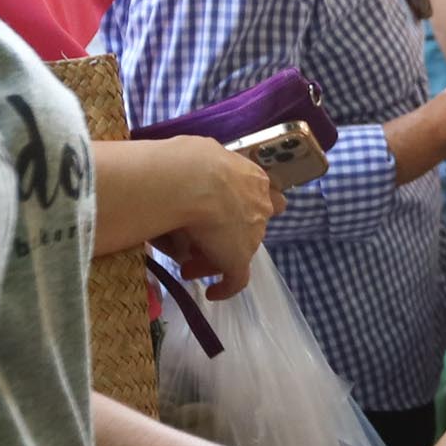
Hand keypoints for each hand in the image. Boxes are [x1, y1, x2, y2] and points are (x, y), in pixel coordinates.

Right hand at [152, 137, 281, 300]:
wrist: (191, 181)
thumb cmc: (189, 163)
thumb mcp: (200, 153)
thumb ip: (203, 163)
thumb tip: (185, 163)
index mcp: (253, 178)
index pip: (258, 193)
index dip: (241, 204)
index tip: (222, 212)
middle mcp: (259, 206)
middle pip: (249, 224)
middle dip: (227, 233)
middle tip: (202, 241)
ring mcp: (252, 235)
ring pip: (236, 250)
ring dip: (215, 257)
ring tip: (189, 267)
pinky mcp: (238, 260)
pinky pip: (236, 280)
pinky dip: (224, 287)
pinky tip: (211, 292)